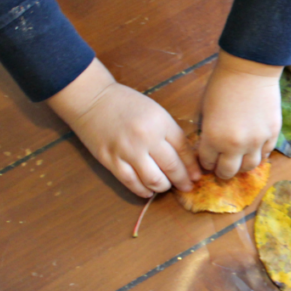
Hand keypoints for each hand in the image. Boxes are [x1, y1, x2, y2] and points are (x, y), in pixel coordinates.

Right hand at [48, 58, 201, 197]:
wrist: (92, 99)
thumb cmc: (127, 103)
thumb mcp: (155, 111)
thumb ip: (169, 132)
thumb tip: (184, 158)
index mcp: (160, 123)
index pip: (183, 150)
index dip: (192, 166)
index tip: (197, 176)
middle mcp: (146, 138)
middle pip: (171, 167)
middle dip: (182, 180)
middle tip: (187, 186)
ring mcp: (126, 151)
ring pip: (153, 179)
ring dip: (163, 187)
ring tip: (166, 186)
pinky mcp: (110, 160)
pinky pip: (131, 182)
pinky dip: (142, 190)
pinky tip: (148, 190)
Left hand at [198, 51, 281, 179]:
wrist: (250, 70)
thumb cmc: (222, 85)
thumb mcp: (205, 110)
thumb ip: (208, 132)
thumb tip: (209, 147)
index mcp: (213, 138)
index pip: (207, 163)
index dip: (206, 162)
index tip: (208, 158)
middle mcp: (235, 145)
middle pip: (228, 172)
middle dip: (222, 170)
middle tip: (222, 164)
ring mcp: (257, 141)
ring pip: (250, 167)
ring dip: (242, 166)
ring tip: (239, 158)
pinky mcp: (272, 134)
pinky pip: (265, 154)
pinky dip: (258, 154)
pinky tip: (254, 147)